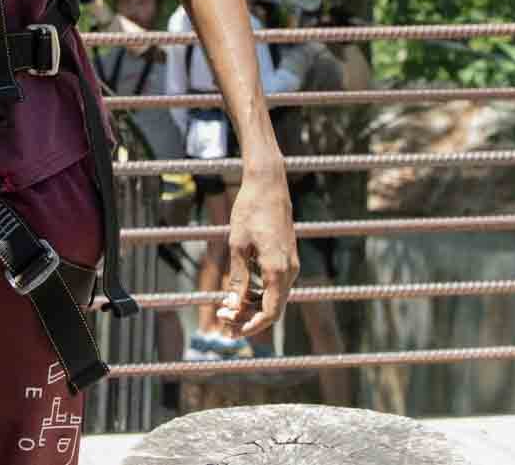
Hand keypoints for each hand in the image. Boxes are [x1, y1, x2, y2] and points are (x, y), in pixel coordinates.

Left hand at [218, 164, 294, 337]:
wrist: (268, 184)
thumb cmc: (250, 210)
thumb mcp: (238, 246)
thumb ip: (237, 278)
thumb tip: (232, 307)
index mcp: (278, 270)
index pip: (270, 313)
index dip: (251, 326)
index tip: (232, 331)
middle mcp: (289, 270)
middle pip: (273, 308)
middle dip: (249, 319)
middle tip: (223, 320)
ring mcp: (291, 263)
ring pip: (275, 297)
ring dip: (253, 306)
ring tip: (228, 308)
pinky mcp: (287, 257)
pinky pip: (276, 284)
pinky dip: (260, 292)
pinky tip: (241, 290)